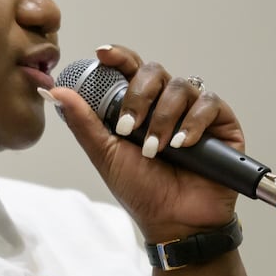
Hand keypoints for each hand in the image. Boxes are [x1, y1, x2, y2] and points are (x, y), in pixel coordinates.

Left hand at [48, 44, 241, 241]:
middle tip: (128, 128)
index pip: (130, 69)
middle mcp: (166, 103)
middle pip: (154, 71)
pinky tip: (182, 145)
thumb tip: (53, 92)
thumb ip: (83, 121)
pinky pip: (209, 103)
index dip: (119, 56)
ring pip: (180, 87)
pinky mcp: (222, 123)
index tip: (102, 55)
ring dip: (163, 118)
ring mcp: (194, 111)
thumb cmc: (140, 189)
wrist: (173, 220)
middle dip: (139, 96)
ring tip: (156, 150)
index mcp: (139, 106)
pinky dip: (192, 123)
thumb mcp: (105, 154)